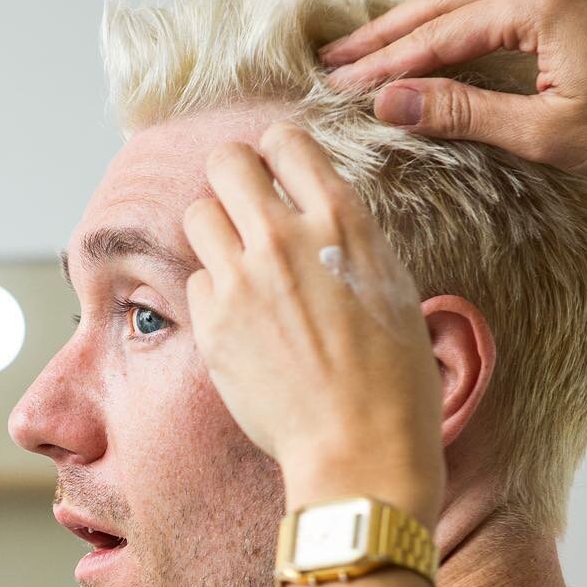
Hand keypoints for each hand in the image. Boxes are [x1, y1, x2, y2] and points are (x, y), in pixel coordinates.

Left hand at [185, 124, 442, 524]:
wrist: (359, 445)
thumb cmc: (391, 379)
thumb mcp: (391, 286)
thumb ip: (345, 239)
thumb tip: (314, 217)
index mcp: (341, 220)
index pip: (286, 141)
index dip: (276, 155)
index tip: (277, 176)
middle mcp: (285, 238)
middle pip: (226, 162)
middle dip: (231, 178)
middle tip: (243, 208)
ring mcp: (243, 280)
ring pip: (198, 214)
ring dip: (213, 232)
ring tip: (237, 265)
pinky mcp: (213, 324)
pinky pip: (195, 282)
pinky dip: (211, 294)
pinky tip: (238, 321)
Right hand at [320, 0, 586, 177]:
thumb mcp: (544, 131)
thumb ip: (463, 112)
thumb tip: (395, 102)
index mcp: (541, 2)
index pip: (438, 34)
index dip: (384, 65)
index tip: (341, 87)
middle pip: (445, 0)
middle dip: (386, 34)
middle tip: (334, 61)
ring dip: (417, 21)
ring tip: (369, 47)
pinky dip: (458, 13)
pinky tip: (434, 31)